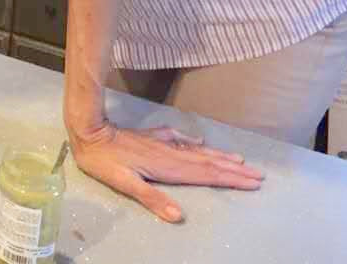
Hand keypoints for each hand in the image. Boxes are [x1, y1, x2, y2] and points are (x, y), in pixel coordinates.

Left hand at [70, 122, 264, 221]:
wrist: (89, 131)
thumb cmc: (104, 161)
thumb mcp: (125, 183)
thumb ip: (151, 198)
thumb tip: (178, 216)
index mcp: (168, 168)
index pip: (206, 175)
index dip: (230, 179)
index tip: (253, 182)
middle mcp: (170, 154)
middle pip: (208, 163)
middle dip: (233, 170)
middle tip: (258, 174)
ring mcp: (161, 144)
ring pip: (197, 151)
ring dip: (219, 156)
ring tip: (239, 160)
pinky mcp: (151, 137)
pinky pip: (178, 138)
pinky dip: (192, 141)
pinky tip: (199, 140)